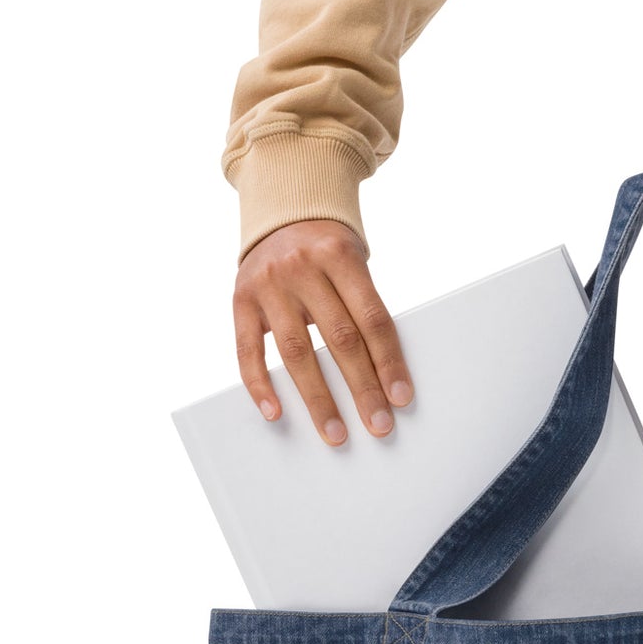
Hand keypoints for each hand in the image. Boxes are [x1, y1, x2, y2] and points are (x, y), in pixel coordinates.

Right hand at [233, 220, 412, 444]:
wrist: (281, 211)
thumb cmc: (329, 250)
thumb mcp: (353, 263)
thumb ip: (364, 308)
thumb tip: (385, 374)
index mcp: (340, 257)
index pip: (372, 319)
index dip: (388, 362)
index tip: (401, 398)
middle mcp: (302, 268)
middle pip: (339, 339)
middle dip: (362, 388)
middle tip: (378, 425)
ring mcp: (268, 284)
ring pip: (296, 351)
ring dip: (317, 398)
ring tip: (334, 432)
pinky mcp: (241, 299)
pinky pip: (248, 349)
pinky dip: (260, 384)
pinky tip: (275, 412)